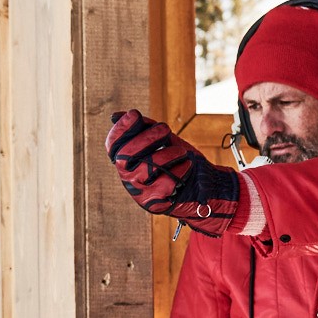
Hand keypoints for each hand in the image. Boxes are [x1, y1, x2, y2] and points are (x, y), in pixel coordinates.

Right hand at [105, 110, 239, 234]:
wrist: (204, 185)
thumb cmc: (179, 159)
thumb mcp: (163, 140)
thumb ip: (145, 127)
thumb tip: (117, 116)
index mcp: (126, 161)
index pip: (113, 145)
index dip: (121, 129)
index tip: (134, 114)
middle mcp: (127, 177)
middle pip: (126, 155)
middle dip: (147, 138)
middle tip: (165, 128)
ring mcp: (139, 192)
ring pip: (147, 169)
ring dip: (167, 155)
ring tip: (181, 151)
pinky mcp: (154, 204)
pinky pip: (165, 183)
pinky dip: (179, 170)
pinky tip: (186, 166)